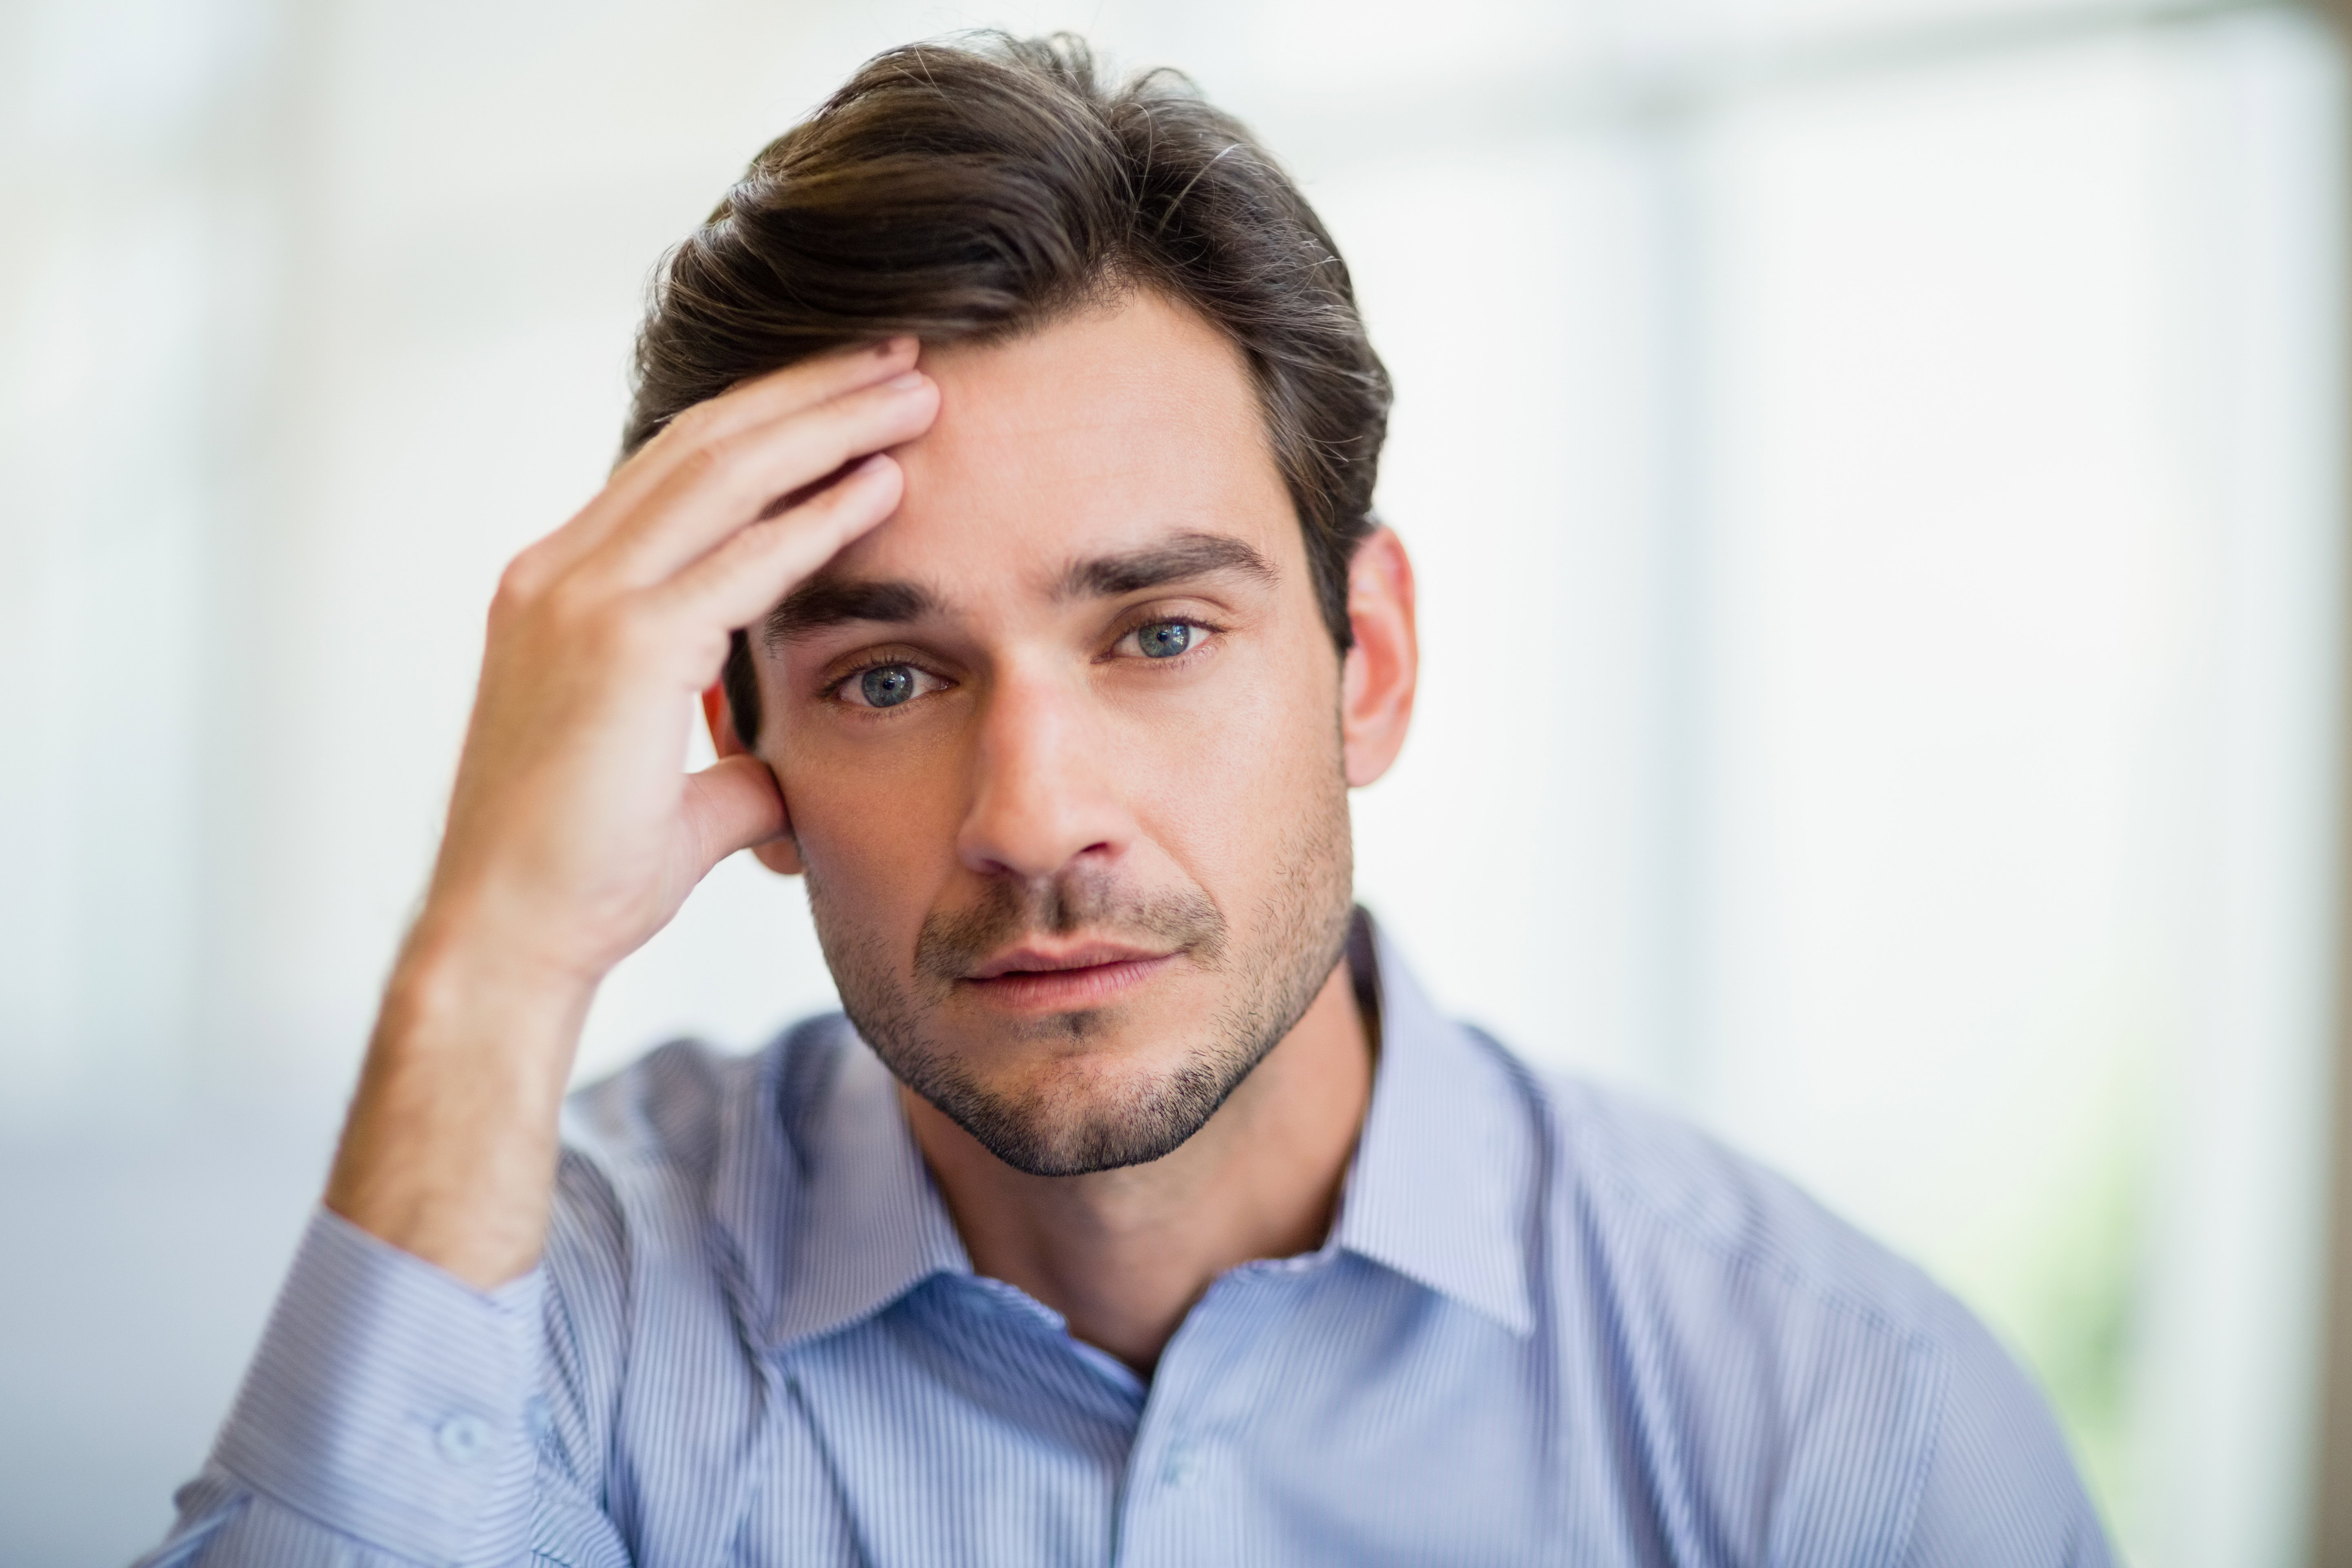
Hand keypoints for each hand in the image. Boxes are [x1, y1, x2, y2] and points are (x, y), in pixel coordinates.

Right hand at [327, 338, 939, 1284]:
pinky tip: (887, 483)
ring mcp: (580, 600)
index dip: (768, 423)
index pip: (676, 472)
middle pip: (704, 444)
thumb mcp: (667, 795)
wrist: (508, 936)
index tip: (850, 396)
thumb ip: (725, 762)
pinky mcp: (622, 646)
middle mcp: (558, 573)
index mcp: (557, 590)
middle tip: (901, 355)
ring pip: (723, 472)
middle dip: (809, 393)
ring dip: (827, 423)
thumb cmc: (580, 876)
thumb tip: (777, 772)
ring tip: (914, 388)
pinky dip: (820, 514)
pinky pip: (742, 558)